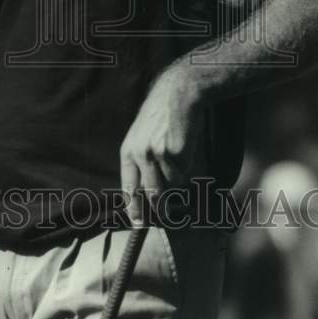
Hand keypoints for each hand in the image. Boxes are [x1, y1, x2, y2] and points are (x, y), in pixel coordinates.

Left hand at [120, 65, 203, 223]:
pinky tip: (187, 151)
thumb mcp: (141, 136)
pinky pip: (185, 174)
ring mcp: (158, 155)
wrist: (177, 95)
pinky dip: (188, 170)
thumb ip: (141, 161)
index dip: (134, 209)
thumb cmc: (161, 116)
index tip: (138, 223)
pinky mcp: (176, 153)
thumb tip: (146, 193)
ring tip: (181, 165)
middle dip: (160, 210)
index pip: (129, 188)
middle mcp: (140, 155)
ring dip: (179, 184)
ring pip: (171, 187)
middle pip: (151, 195)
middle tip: (166, 216)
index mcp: (128, 151)